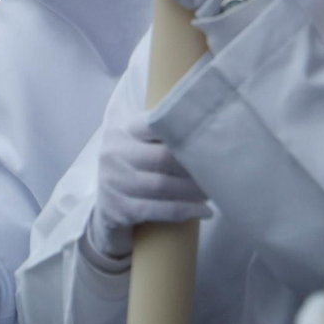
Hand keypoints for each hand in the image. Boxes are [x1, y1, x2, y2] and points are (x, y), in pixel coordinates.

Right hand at [84, 112, 209, 268]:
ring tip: (214, 190)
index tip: (211, 135)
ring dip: (193, 190)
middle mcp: (114, 152)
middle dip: (194, 166)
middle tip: (219, 170)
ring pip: (162, 185)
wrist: (104, 211)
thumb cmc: (133, 169)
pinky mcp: (117, 209)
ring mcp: (113, 182)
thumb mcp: (138, 143)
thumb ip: (162, 128)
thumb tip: (206, 112)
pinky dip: (184, 210)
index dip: (184, 129)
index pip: (154, 122)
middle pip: (163, 157)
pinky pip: (157, 210)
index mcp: (123, 129)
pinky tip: (204, 211)